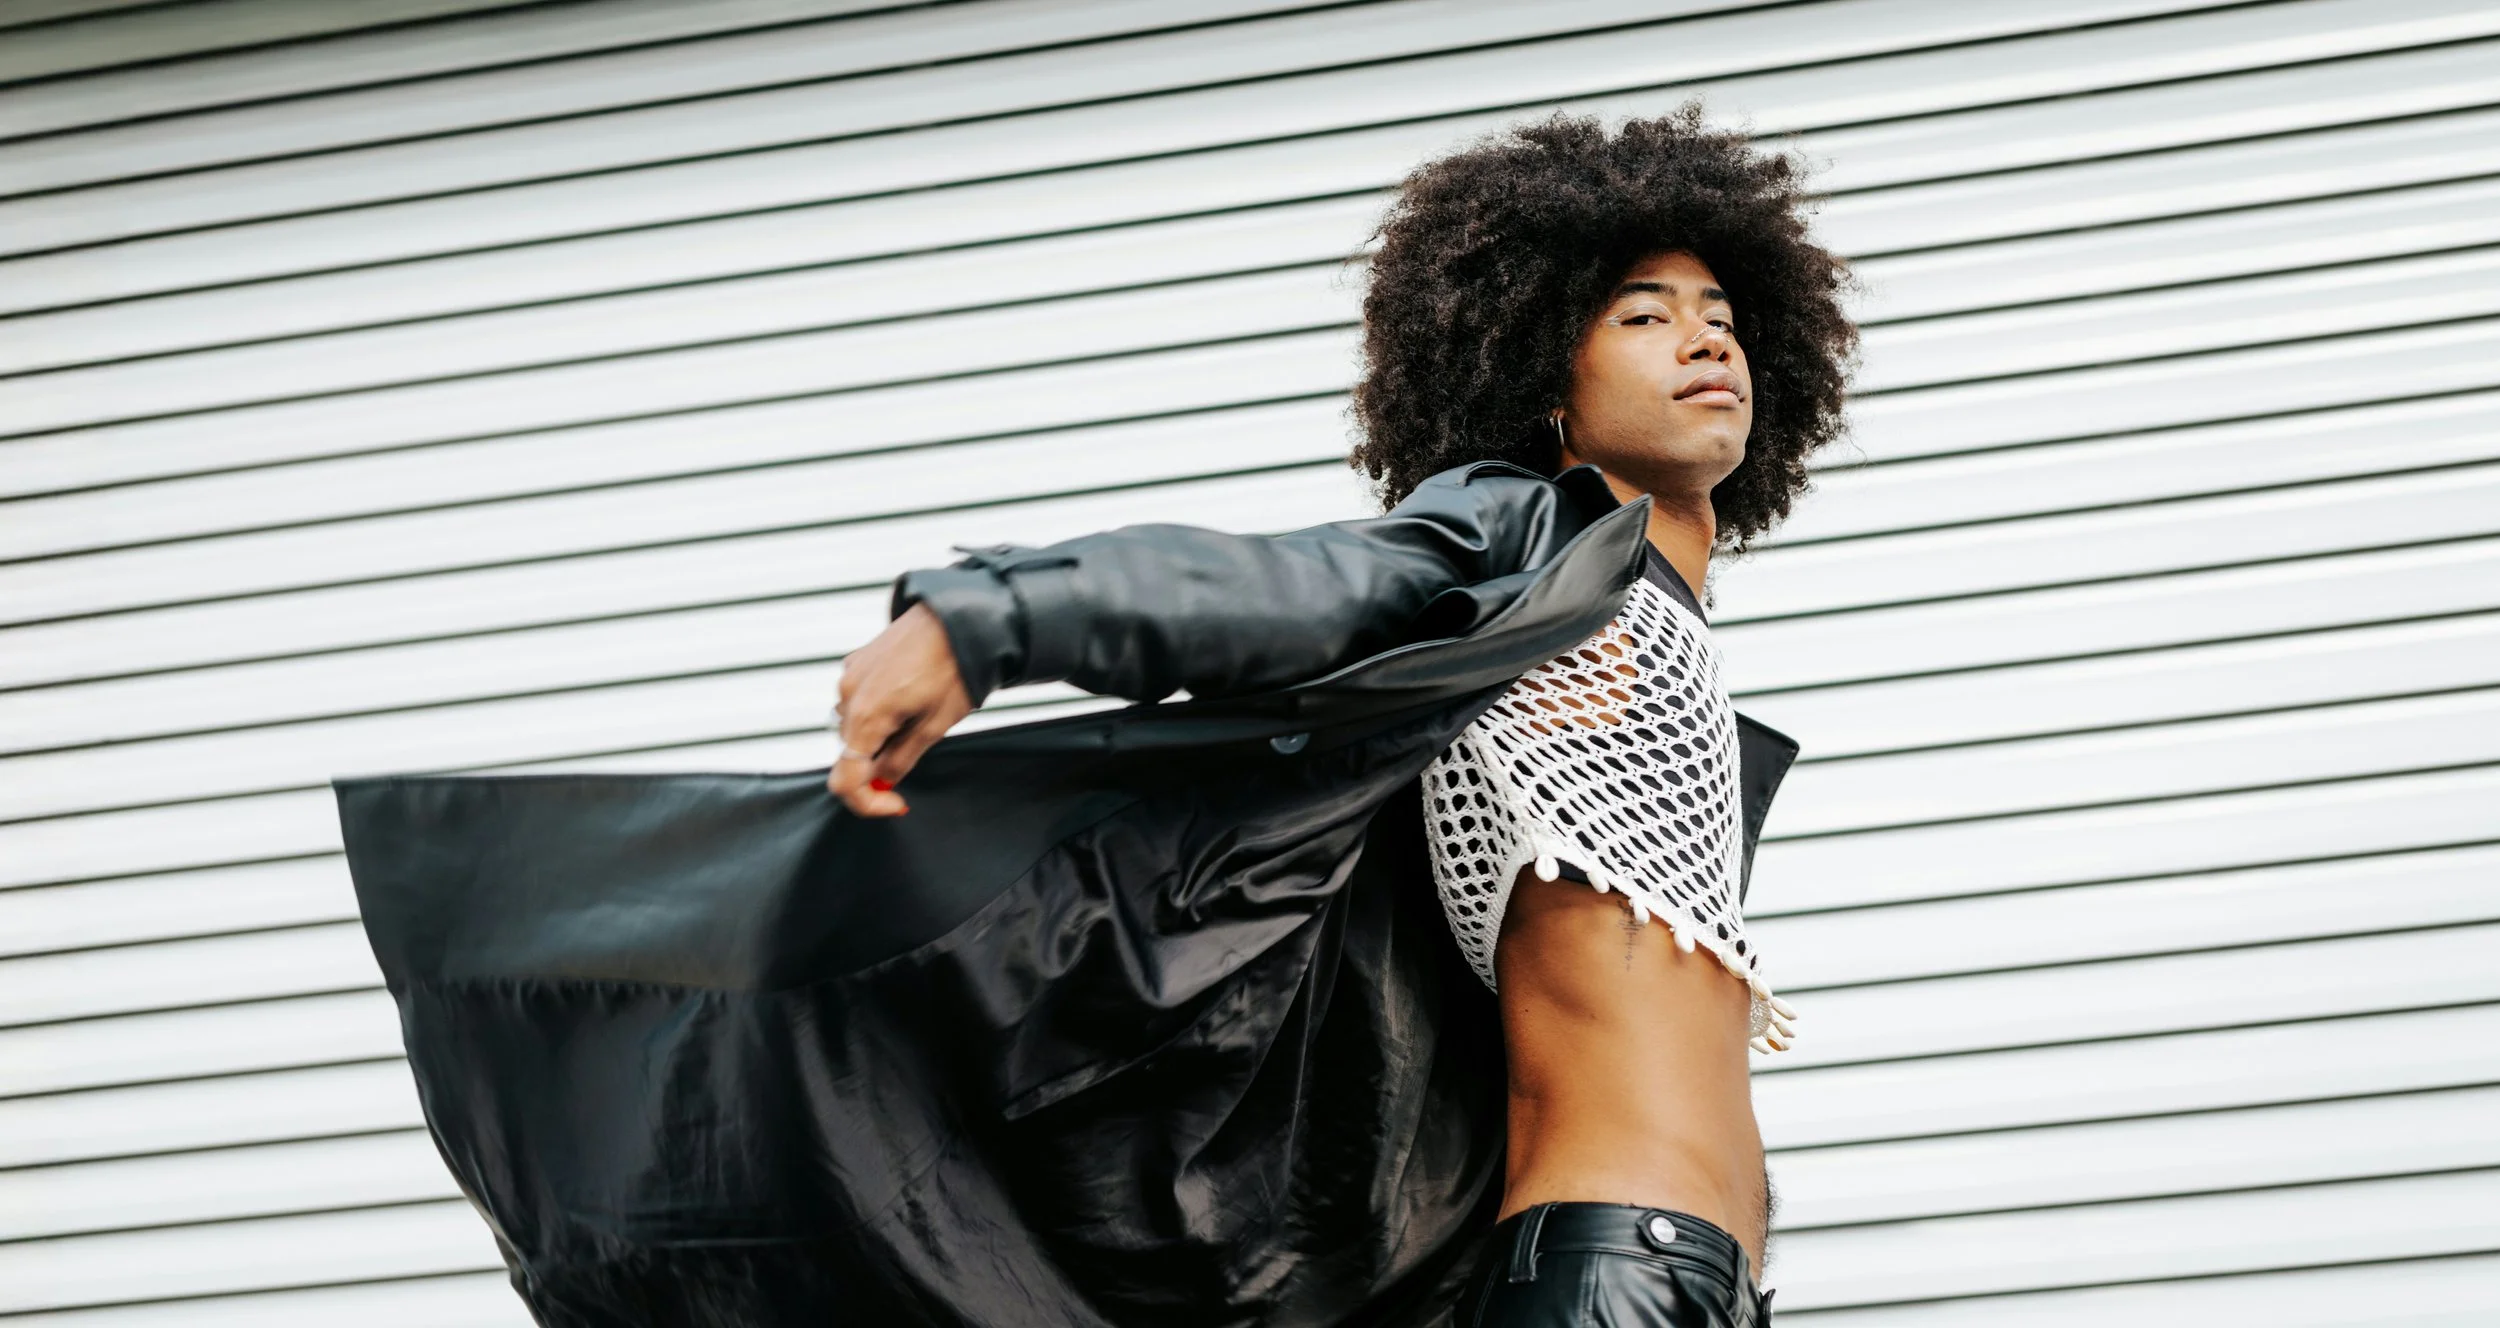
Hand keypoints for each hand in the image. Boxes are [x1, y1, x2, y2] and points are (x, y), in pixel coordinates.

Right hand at [828, 602, 974, 815]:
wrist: (961, 616)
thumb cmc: (955, 667)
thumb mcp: (936, 725)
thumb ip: (901, 759)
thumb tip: (881, 783)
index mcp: (865, 715)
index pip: (844, 781)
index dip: (867, 802)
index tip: (896, 802)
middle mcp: (847, 694)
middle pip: (850, 752)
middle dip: (878, 762)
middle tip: (919, 746)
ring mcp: (850, 674)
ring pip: (855, 726)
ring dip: (879, 733)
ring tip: (919, 713)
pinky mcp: (858, 660)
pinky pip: (860, 699)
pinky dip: (878, 710)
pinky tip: (909, 695)